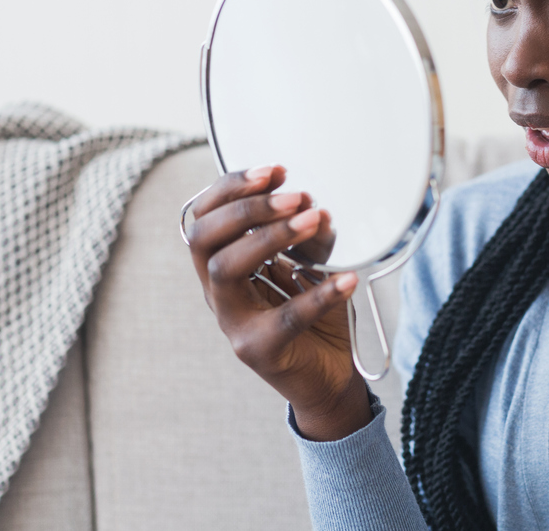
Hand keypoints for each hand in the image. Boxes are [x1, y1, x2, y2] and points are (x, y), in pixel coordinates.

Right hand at [185, 165, 371, 439]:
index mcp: (222, 266)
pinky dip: (318, 294)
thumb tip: (316, 208)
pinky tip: (346, 278)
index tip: (273, 172)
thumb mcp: (311, 264)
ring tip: (314, 220)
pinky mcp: (259, 351)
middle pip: (204, 240)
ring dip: (270, 237)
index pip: (202, 218)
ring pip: (226, 270)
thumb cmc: (312, 316)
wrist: (326, 376)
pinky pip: (284, 318)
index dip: (231, 189)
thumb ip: (310, 236)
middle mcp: (218, 293)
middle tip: (295, 196)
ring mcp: (233, 323)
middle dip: (248, 208)